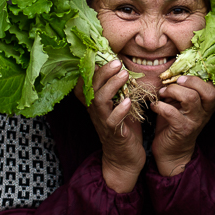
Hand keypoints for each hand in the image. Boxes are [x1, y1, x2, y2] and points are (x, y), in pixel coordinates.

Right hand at [81, 59, 144, 192]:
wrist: (125, 159)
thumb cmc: (124, 128)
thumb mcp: (119, 105)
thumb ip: (118, 88)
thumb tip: (122, 66)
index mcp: (95, 102)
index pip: (86, 81)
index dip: (91, 68)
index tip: (104, 55)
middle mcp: (95, 110)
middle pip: (92, 86)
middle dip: (104, 72)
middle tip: (117, 61)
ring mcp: (103, 121)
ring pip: (100, 100)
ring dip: (111, 86)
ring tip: (124, 74)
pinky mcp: (113, 133)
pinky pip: (112, 120)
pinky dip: (119, 110)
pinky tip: (128, 101)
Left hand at [151, 74, 214, 176]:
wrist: (172, 152)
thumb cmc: (175, 124)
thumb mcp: (182, 106)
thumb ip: (182, 91)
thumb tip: (172, 73)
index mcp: (207, 105)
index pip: (213, 87)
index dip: (198, 77)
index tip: (181, 76)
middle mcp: (205, 113)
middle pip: (206, 90)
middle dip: (188, 81)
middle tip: (174, 82)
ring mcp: (195, 122)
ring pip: (190, 98)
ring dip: (172, 91)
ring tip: (162, 93)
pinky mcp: (182, 130)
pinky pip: (172, 113)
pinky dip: (160, 106)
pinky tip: (154, 107)